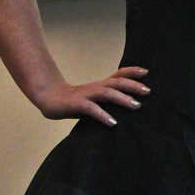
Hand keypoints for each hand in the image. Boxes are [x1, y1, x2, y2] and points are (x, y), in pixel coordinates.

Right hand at [34, 66, 148, 126]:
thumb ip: (108, 100)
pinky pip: (91, 109)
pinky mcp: (76, 104)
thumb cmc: (74, 101)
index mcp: (100, 85)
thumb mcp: (94, 98)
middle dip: (133, 85)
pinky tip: (113, 123)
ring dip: (122, 99)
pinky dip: (103, 115)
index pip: (118, 75)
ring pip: (107, 93)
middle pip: (116, 82)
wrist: (47, 98)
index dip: (132, 72)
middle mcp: (95, 87)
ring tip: (137, 106)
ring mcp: (85, 94)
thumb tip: (130, 106)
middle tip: (148, 91)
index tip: (146, 72)